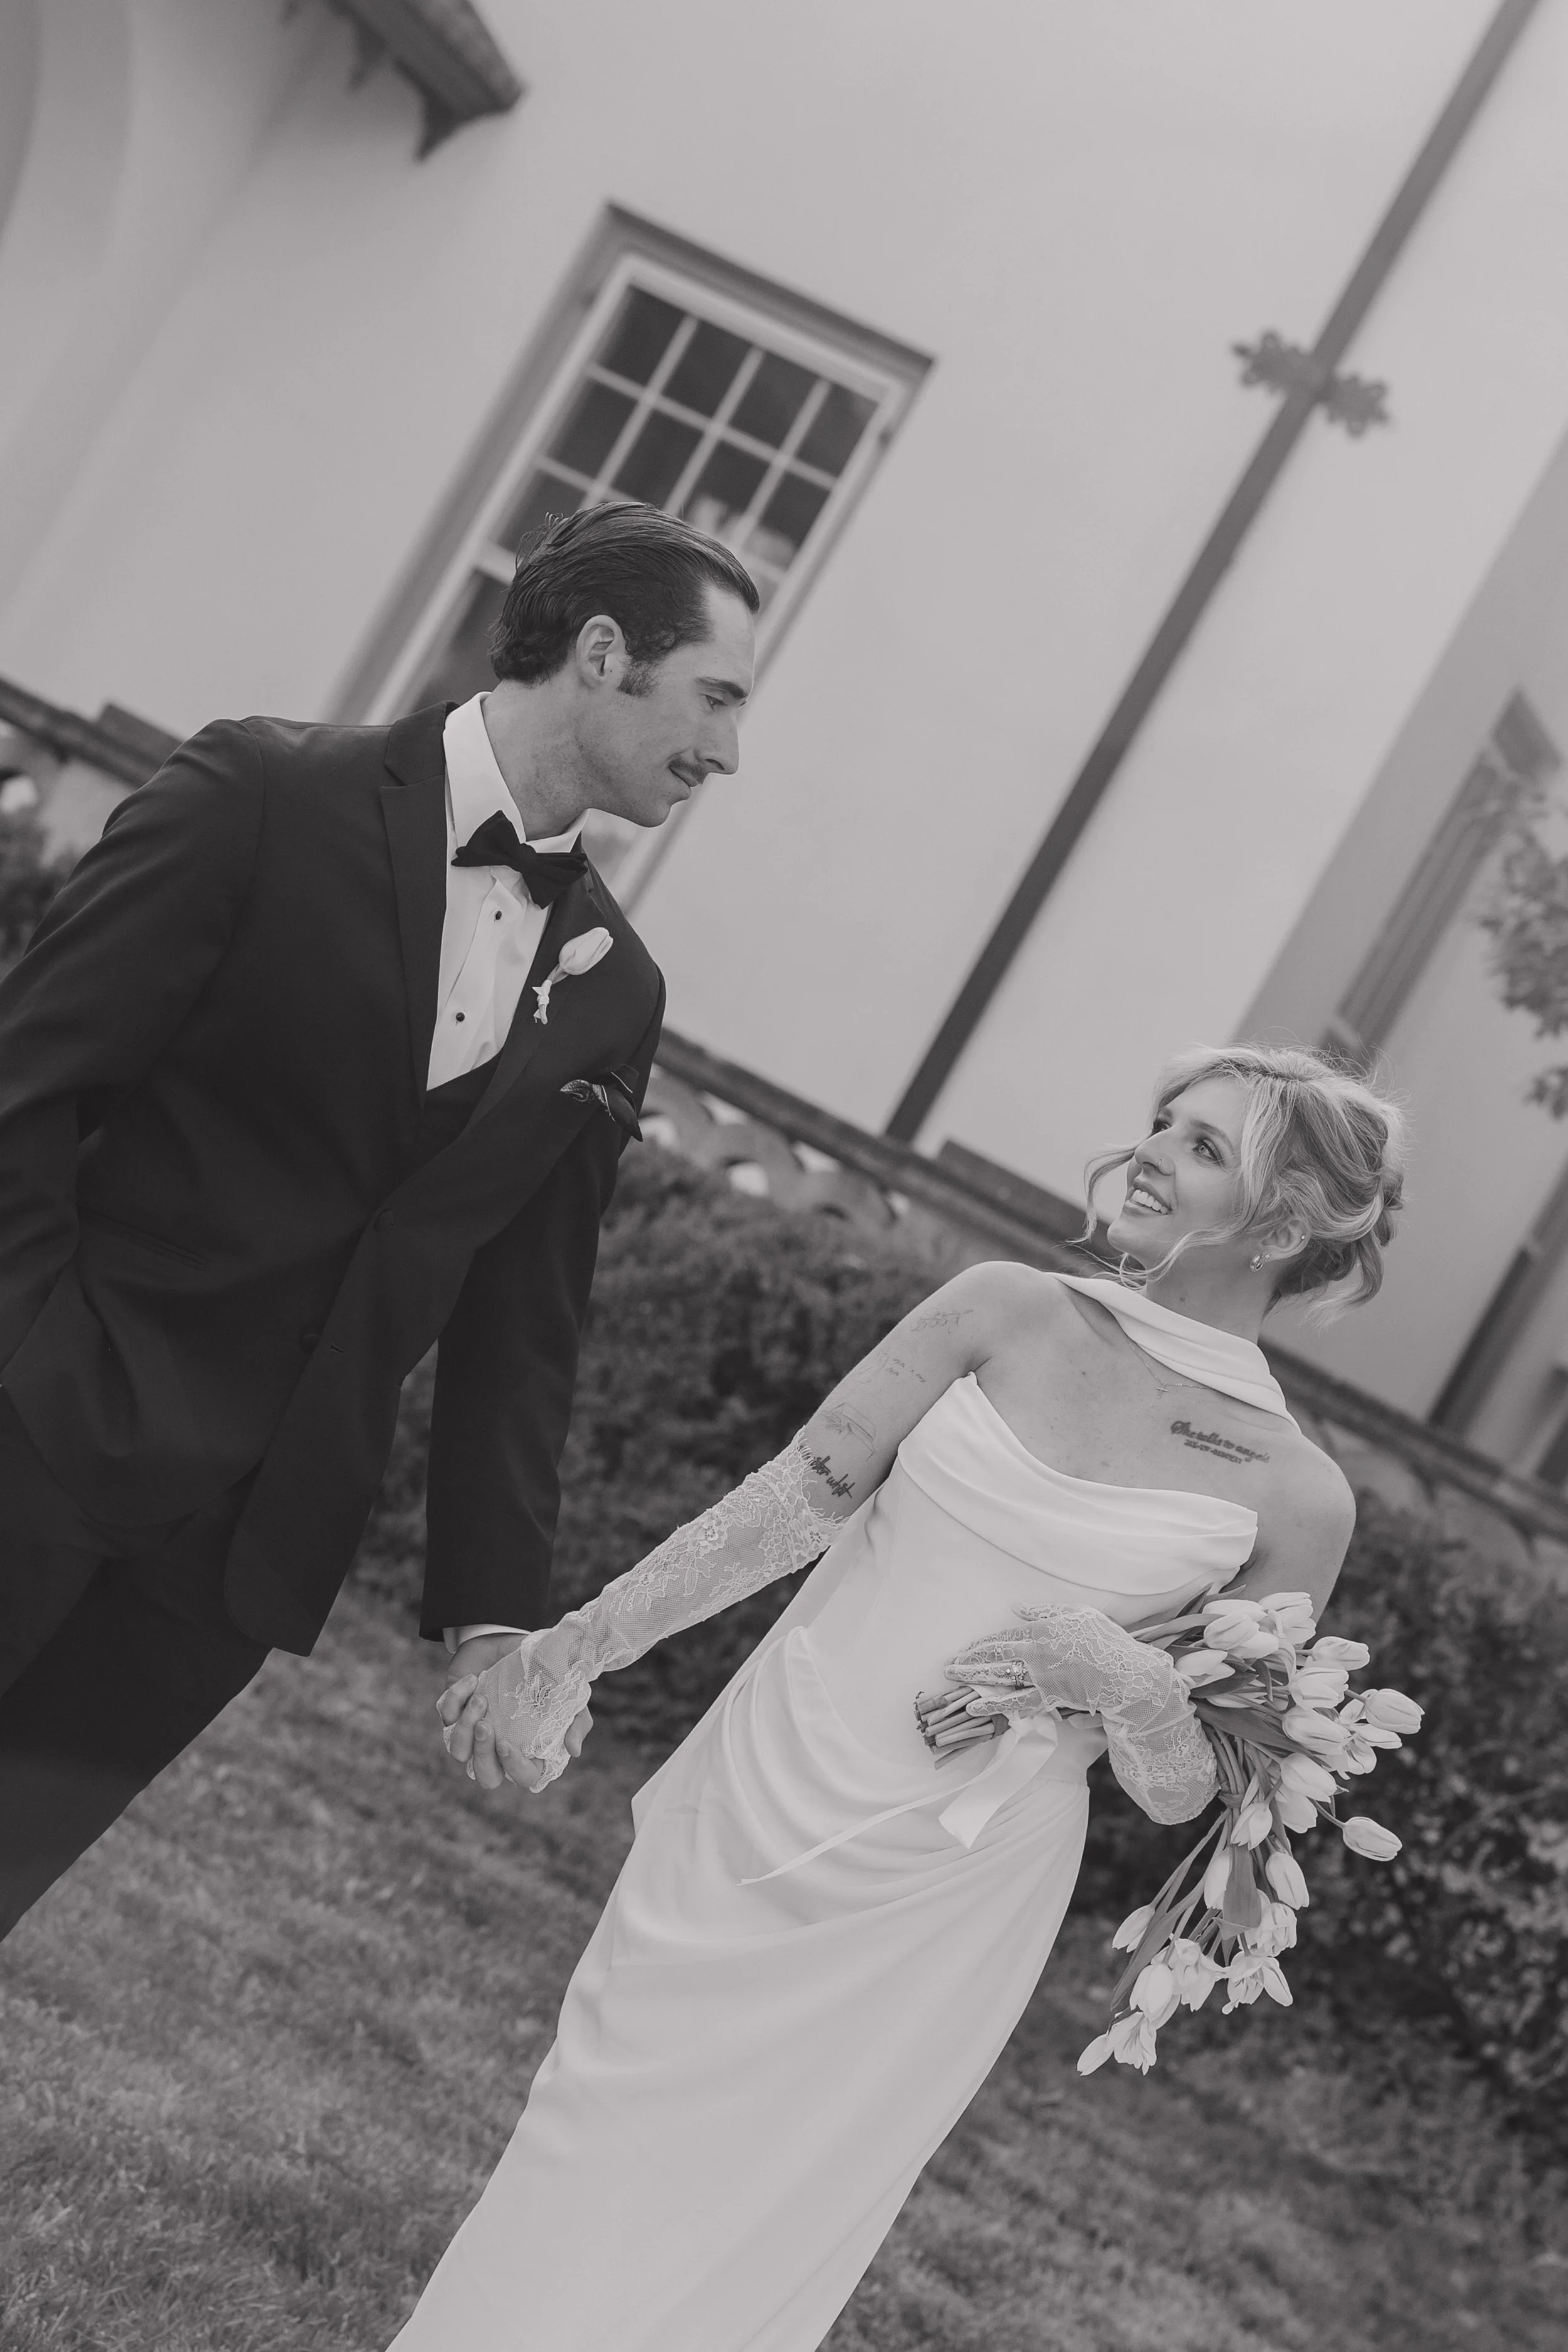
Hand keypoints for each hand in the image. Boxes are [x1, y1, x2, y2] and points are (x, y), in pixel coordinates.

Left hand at [436, 1631, 591, 1793]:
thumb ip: (576, 1721)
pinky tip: (472, 1680)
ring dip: (466, 1728)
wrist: (514, 1639)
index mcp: (527, 1749)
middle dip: (482, 1755)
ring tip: (480, 1699)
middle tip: (486, 1726)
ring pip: (458, 1752)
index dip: (515, 1768)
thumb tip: (573, 1751)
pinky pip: (445, 1716)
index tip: (507, 1744)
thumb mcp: (567, 1694)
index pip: (524, 1777)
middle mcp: (498, 1748)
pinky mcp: (453, 1712)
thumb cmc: (544, 1671)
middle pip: (485, 1776)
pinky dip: (455, 1699)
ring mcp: (473, 1732)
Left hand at [948, 1602, 1176, 1726]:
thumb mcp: (1077, 1614)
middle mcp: (1035, 1651)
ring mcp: (1039, 1675)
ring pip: (999, 1677)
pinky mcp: (1048, 1697)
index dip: (983, 1643)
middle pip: (995, 1654)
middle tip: (949, 1666)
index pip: (1004, 1636)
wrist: (1125, 1672)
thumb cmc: (1105, 1640)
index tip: (966, 1649)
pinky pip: (1017, 1702)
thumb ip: (1045, 1611)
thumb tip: (1018, 1606)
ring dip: (974, 1679)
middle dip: (969, 1660)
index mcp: (1041, 1629)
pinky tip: (976, 1707)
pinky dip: (995, 1705)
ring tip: (954, 1683)